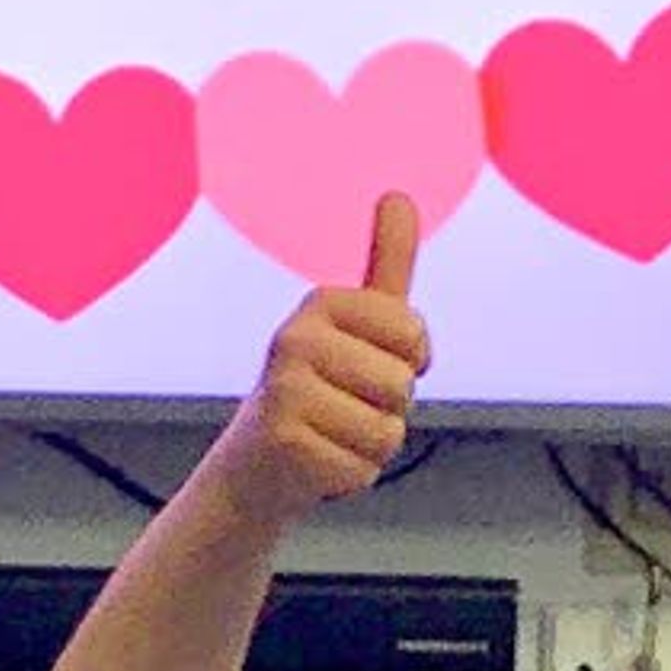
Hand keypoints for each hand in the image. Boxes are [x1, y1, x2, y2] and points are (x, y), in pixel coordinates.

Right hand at [201, 190, 427, 531]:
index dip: (408, 362)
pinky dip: (350, 477)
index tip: (367, 364)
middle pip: (402, 385)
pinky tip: (316, 464)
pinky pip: (363, 468)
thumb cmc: (321, 390)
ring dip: (370, 446)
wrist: (256, 467)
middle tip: (343, 407)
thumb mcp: (358, 325)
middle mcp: (294, 339)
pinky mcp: (284, 441)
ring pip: (387, 431)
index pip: (413, 335)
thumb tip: (398, 193)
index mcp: (320, 303)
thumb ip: (386, 263)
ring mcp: (285, 390)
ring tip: (331, 435)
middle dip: (388, 410)